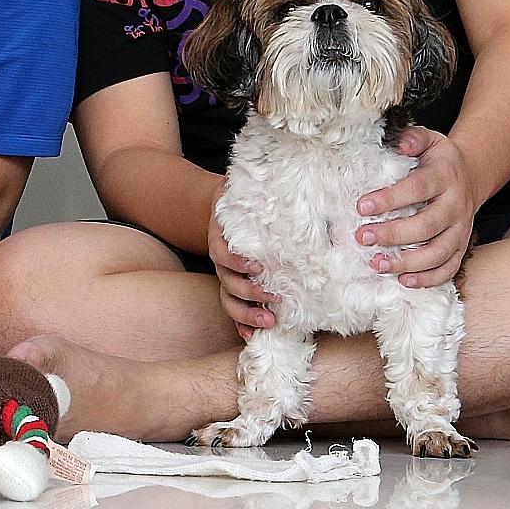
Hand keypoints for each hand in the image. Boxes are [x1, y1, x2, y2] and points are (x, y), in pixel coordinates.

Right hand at [208, 185, 278, 340]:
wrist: (221, 207)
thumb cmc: (241, 197)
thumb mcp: (241, 187)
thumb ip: (257, 183)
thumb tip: (288, 171)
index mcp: (222, 236)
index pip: (225, 252)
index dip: (239, 261)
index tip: (258, 265)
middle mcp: (221, 259)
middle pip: (229, 280)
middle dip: (251, 291)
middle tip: (274, 296)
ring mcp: (226, 275)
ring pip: (229, 298)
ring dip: (247, 313)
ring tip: (270, 322)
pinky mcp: (233, 286)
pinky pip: (232, 309)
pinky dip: (241, 324)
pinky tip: (252, 337)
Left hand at [356, 126, 477, 287]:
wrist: (470, 176)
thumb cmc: (438, 160)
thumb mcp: (429, 140)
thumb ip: (413, 138)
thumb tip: (400, 142)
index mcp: (445, 177)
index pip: (418, 188)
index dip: (390, 199)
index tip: (361, 206)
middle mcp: (456, 206)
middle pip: (427, 225)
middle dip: (393, 234)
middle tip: (362, 237)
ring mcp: (461, 230)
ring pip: (438, 252)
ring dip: (407, 262)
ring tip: (377, 264)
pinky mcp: (461, 247)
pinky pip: (449, 268)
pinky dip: (429, 278)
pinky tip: (404, 281)